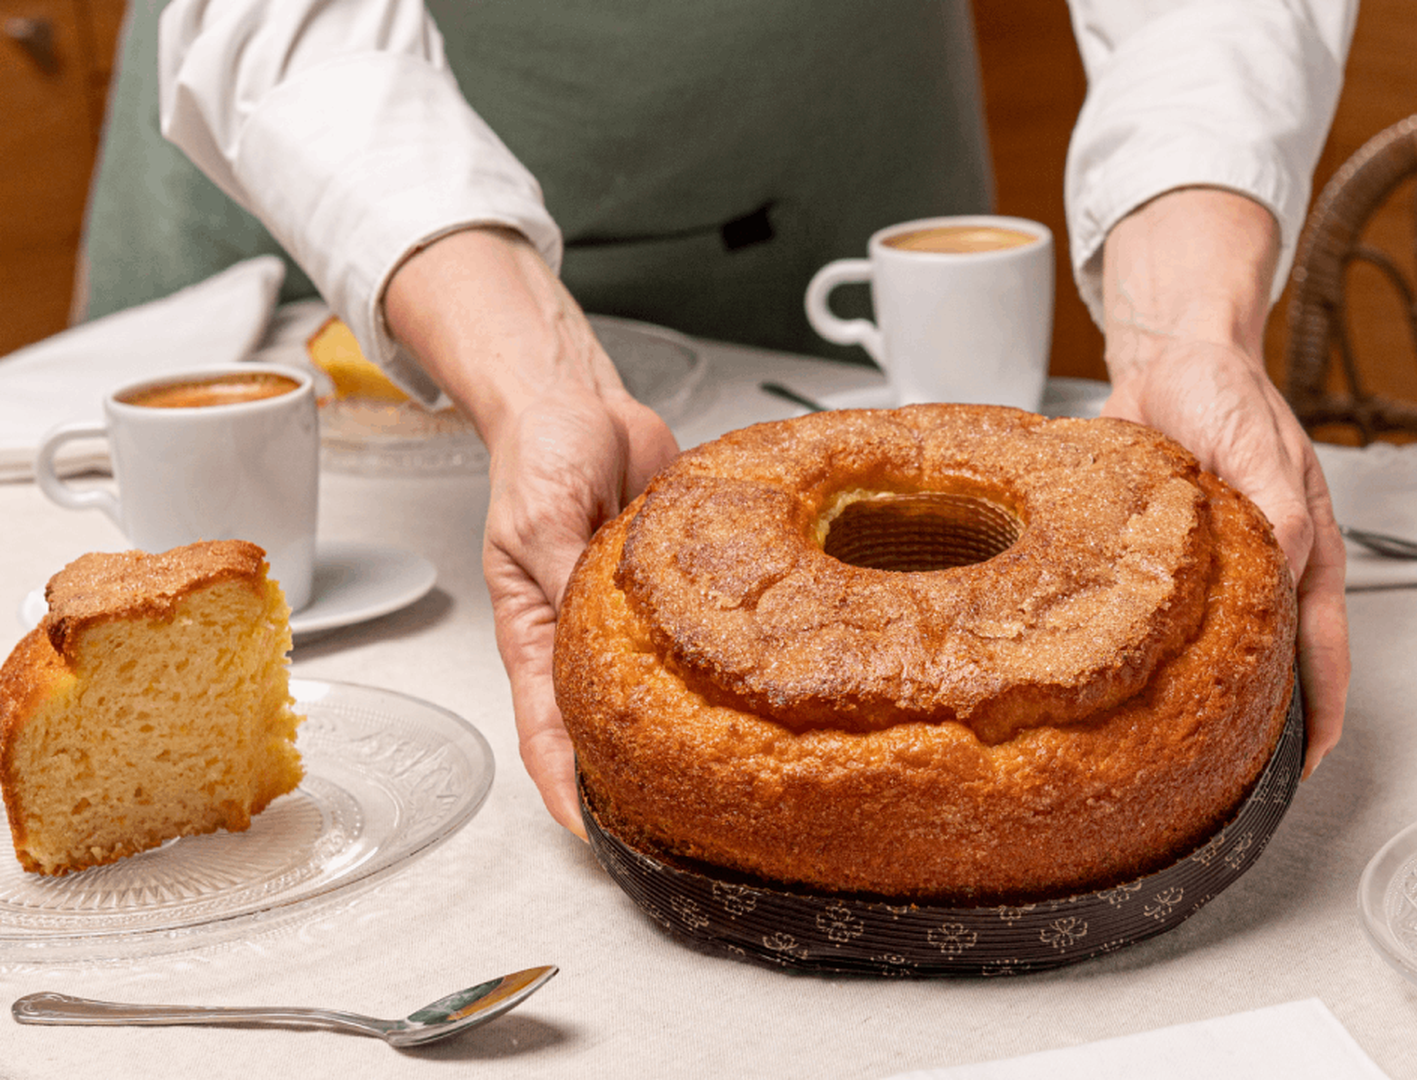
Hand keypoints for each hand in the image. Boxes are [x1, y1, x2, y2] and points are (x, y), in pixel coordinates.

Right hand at [387, 228, 677, 836]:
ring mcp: (639, 619)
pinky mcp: (685, 592)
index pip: (545, 731)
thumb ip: (566, 573)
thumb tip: (589, 629)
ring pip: (664, 692)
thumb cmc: (540, 454)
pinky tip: (765, 689)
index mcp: (540, 633)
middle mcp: (590, 637)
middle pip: (609, 727)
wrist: (581, 400)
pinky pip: (709, 638)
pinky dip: (734, 663)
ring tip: (735, 776)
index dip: (565, 789)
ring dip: (690, 730)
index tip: (590, 837)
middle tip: (682, 824)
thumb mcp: (541, 517)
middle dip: (637, 779)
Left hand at [1100, 189, 1350, 775]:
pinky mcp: (1167, 561)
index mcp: (1305, 552)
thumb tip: (1293, 569)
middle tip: (1231, 777)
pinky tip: (1128, 683)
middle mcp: (1267, 569)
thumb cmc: (1225, 393)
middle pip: (1275, 663)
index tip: (1306, 767)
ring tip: (1180, 749)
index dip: (1321, 711)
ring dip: (1206, 694)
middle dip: (1262, 720)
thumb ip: (1280, 510)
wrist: (1167, 356)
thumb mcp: (1261, 448)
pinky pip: (1166, 621)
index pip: (1324, 649)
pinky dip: (1156, 654)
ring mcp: (1219, 568)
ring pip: (1220, 649)